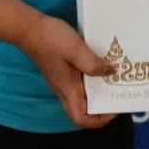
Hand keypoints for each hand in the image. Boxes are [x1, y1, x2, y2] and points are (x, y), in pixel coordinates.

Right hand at [18, 14, 115, 128]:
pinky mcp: (63, 70)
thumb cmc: (50, 39)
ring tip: (114, 75)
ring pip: (84, 94)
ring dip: (99, 88)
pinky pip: (80, 80)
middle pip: (84, 109)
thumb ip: (93, 64)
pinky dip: (93, 76)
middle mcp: (64, 89)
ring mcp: (63, 80)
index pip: (81, 119)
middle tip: (119, 90)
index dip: (99, 119)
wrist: (29, 28)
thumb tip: (110, 72)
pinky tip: (101, 62)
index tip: (114, 106)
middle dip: (103, 104)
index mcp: (67, 89)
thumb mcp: (75, 50)